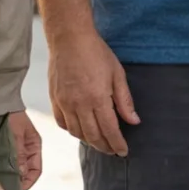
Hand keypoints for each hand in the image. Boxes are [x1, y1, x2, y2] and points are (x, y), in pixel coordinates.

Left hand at [8, 111, 42, 189]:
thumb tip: (21, 173)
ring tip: (2, 184)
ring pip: (17, 170)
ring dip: (11, 177)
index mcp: (35, 147)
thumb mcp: (17, 134)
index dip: (29, 182)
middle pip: (27, 173)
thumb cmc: (12, 116)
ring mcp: (17, 152)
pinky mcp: (7, 151)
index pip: (36, 170)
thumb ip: (19, 153)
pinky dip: (4, 171)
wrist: (0, 105)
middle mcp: (27, 151)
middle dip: (19, 183)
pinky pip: (8, 165)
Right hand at [48, 25, 139, 155]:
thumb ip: (124, 100)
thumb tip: (134, 121)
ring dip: (89, 141)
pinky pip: (63, 123)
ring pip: (77, 133)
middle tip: (113, 150)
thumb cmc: (96, 52)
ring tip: (99, 142)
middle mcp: (79, 104)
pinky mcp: (54, 99)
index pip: (109, 130)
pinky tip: (81, 130)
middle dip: (105, 147)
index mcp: (97, 98)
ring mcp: (64, 103)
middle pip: (93, 136)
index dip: (117, 144)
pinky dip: (73, 131)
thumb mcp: (117, 74)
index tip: (123, 151)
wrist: (69, 38)